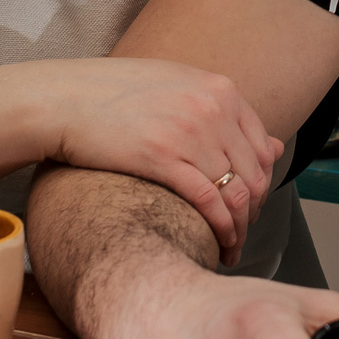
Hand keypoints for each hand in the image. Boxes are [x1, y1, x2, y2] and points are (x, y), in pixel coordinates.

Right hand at [32, 57, 282, 265]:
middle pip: (254, 174)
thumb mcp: (178, 89)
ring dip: (237, 230)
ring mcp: (190, 132)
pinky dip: (219, 230)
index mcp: (220, 89)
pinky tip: (216, 246)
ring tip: (230, 250)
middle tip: (240, 237)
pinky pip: (209, 202)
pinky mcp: (162, 157)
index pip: (262, 148)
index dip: (260, 186)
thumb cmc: (115, 95)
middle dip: (252, 214)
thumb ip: (225, 116)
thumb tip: (275, 147)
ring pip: (235, 193)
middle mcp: (212, 108)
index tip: (248, 209)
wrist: (63, 98)